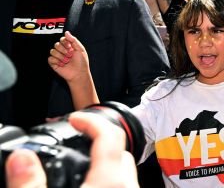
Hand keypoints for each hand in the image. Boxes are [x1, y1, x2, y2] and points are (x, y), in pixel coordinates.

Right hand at [4, 112, 140, 187]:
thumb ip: (31, 183)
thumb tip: (22, 159)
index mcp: (109, 181)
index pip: (109, 136)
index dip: (91, 121)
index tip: (75, 119)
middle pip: (120, 153)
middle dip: (99, 142)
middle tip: (76, 141)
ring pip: (124, 172)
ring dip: (106, 163)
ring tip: (81, 165)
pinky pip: (122, 187)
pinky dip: (109, 180)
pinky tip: (90, 185)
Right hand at [48, 31, 89, 83]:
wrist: (79, 73)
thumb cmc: (81, 62)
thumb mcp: (80, 49)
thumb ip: (73, 40)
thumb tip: (66, 32)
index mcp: (68, 47)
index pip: (62, 39)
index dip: (65, 43)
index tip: (70, 47)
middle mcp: (62, 51)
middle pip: (56, 44)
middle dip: (64, 50)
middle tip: (70, 55)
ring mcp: (57, 57)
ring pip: (52, 51)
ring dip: (61, 56)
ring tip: (67, 61)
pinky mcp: (53, 63)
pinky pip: (50, 58)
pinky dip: (57, 61)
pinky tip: (62, 64)